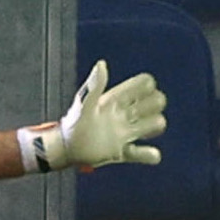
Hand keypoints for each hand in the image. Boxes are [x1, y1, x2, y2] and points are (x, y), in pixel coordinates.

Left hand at [28, 60, 166, 169]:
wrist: (65, 149)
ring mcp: (124, 134)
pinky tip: (152, 154)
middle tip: (140, 113)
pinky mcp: (121, 152)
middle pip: (152, 103)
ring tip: (143, 132)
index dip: (147, 85)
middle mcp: (123, 115)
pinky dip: (150, 155)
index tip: (143, 91)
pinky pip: (142, 154)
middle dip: (154, 104)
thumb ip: (94, 86)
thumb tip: (102, 63)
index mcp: (116, 100)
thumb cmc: (73, 123)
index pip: (141, 85)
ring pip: (152, 125)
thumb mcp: (84, 103)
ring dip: (155, 126)